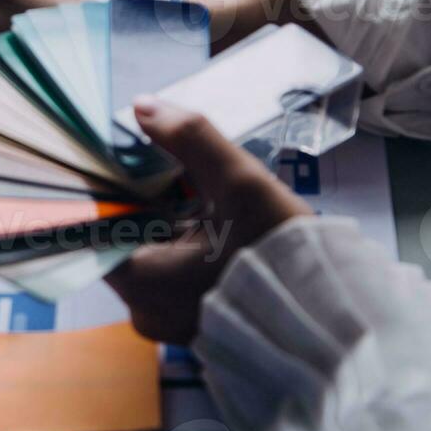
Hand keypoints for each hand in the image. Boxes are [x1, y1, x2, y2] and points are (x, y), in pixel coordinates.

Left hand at [107, 98, 309, 344]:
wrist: (336, 319)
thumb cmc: (286, 256)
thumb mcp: (241, 184)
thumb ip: (190, 139)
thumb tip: (144, 105)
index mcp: (142, 282)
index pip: (94, 228)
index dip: (108, 192)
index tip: (124, 165)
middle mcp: (145, 311)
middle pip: (122, 240)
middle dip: (145, 205)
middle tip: (174, 178)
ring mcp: (169, 323)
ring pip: (150, 257)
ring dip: (168, 226)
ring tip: (198, 201)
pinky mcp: (194, 325)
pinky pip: (173, 279)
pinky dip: (186, 251)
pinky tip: (213, 229)